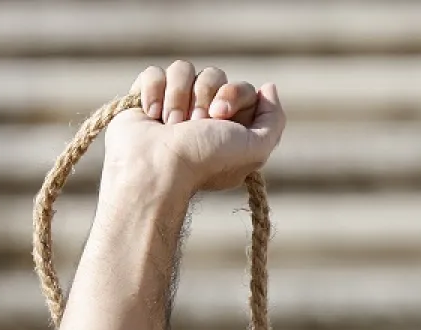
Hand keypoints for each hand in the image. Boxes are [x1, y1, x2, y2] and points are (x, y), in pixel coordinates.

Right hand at [101, 61, 284, 199]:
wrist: (157, 168)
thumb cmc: (205, 160)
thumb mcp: (255, 148)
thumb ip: (274, 120)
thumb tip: (269, 87)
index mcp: (229, 126)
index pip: (243, 88)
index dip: (233, 94)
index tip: (219, 117)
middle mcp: (202, 114)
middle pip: (213, 74)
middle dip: (204, 95)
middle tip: (195, 123)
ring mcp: (173, 105)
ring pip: (183, 69)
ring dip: (178, 96)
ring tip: (170, 125)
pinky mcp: (146, 99)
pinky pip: (154, 72)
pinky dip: (153, 91)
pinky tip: (152, 116)